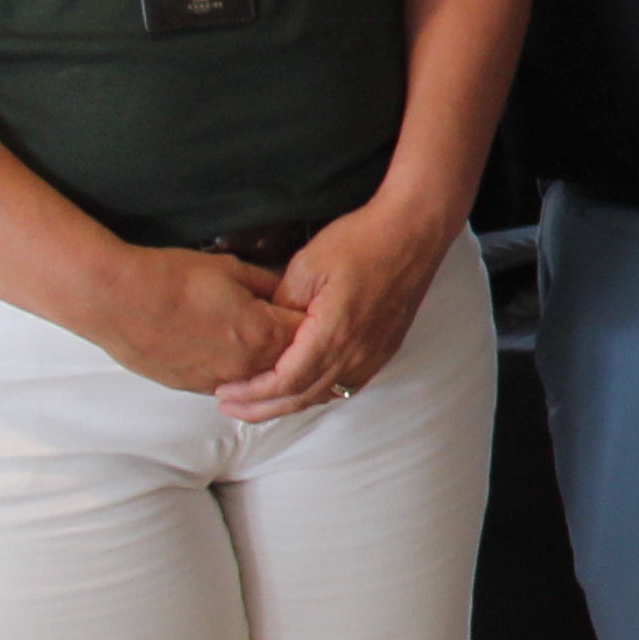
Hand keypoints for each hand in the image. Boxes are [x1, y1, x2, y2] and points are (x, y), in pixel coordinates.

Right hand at [89, 244, 300, 395]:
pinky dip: (232, 372)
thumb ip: (267, 285)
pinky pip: (224, 384)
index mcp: (265, 335)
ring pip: (255, 379)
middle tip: (286, 326)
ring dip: (261, 362)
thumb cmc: (173, 278)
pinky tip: (224, 352)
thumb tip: (285, 292)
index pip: (308, 335)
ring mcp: (216, 382)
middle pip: (286, 362)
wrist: (117, 298)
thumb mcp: (233, 270)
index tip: (311, 311)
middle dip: (292, 346)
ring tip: (251, 337)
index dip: (311, 321)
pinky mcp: (189, 387)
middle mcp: (247, 367)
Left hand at [218, 200, 454, 420]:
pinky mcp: (386, 348)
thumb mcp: (306, 265)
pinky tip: (305, 385)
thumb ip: (280, 305)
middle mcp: (356, 354)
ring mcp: (375, 354)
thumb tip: (265, 330)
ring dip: (291, 403)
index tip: (224, 392)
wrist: (414, 230)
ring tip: (261, 403)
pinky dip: (320, 391)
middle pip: (303, 398)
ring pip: (327, 395)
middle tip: (231, 408)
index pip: (285, 382)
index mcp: (333, 335)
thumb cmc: (360, 241)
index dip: (252, 393)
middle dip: (263, 408)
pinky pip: (348, 383)